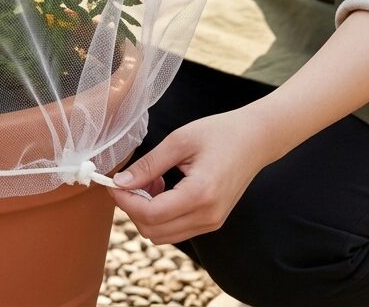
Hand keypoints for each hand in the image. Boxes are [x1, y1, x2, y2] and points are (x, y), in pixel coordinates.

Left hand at [107, 107, 271, 244]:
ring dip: (146, 213)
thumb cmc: (219, 133)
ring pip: (163, 235)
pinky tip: (162, 188)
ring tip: (149, 180)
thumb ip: (148, 164)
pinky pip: (176, 229)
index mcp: (200, 194)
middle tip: (128, 179)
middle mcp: (208, 216)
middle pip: (153, 231)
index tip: (112, 183)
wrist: (256, 139)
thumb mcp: (179, 141)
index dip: (125, 201)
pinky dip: (161, 215)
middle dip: (132, 208)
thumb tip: (120, 182)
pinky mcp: (212, 222)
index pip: (151, 215)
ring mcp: (212, 223)